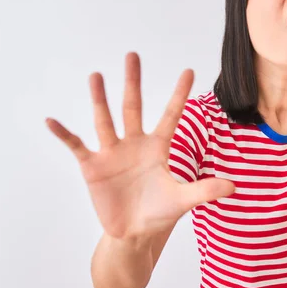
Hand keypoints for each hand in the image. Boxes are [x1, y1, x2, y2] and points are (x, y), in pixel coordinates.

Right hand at [46, 52, 234, 240]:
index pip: (171, 115)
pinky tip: (52, 120)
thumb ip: (205, 190)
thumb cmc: (158, 212)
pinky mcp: (92, 166)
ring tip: (96, 76)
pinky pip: (77, 146)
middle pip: (133, 107)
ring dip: (99, 99)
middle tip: (133, 54)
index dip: (179, 94)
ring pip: (105, 120)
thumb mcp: (183, 200)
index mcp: (158, 147)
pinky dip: (64, 134)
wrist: (133, 233)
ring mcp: (112, 153)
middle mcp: (134, 144)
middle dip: (133, 82)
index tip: (189, 70)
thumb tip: (234, 187)